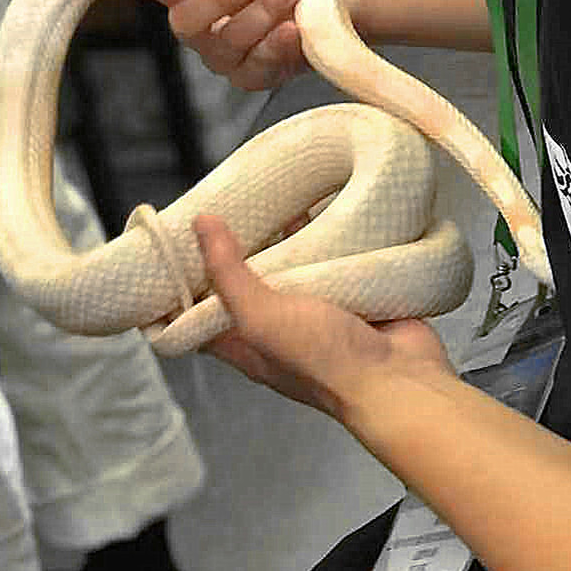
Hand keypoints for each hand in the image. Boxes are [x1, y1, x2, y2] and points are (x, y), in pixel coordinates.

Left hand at [194, 214, 454, 422]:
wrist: (398, 376)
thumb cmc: (322, 358)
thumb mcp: (260, 317)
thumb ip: (229, 273)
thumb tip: (200, 223)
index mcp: (247, 342)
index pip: (201, 314)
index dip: (184, 285)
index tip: (172, 247)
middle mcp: (279, 327)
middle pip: (250, 284)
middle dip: (241, 248)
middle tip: (229, 204)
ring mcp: (320, 312)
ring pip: (296, 268)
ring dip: (289, 238)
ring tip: (276, 194)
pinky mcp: (355, 296)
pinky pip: (337, 260)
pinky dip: (332, 236)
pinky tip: (326, 204)